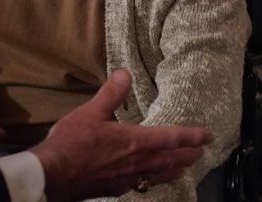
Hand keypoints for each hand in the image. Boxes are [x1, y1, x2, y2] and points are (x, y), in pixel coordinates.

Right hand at [30, 69, 212, 201]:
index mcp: (134, 141)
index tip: (207, 135)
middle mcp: (136, 162)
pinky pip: (140, 184)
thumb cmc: (71, 143)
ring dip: (173, 170)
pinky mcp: (114, 188)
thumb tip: (125, 74)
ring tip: (183, 169)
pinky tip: (144, 180)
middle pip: (170, 159)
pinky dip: (150, 180)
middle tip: (201, 152)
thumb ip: (111, 94)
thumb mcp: (90, 112)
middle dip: (188, 155)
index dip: (191, 136)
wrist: (54, 175)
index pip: (171, 138)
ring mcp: (126, 178)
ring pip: (158, 175)